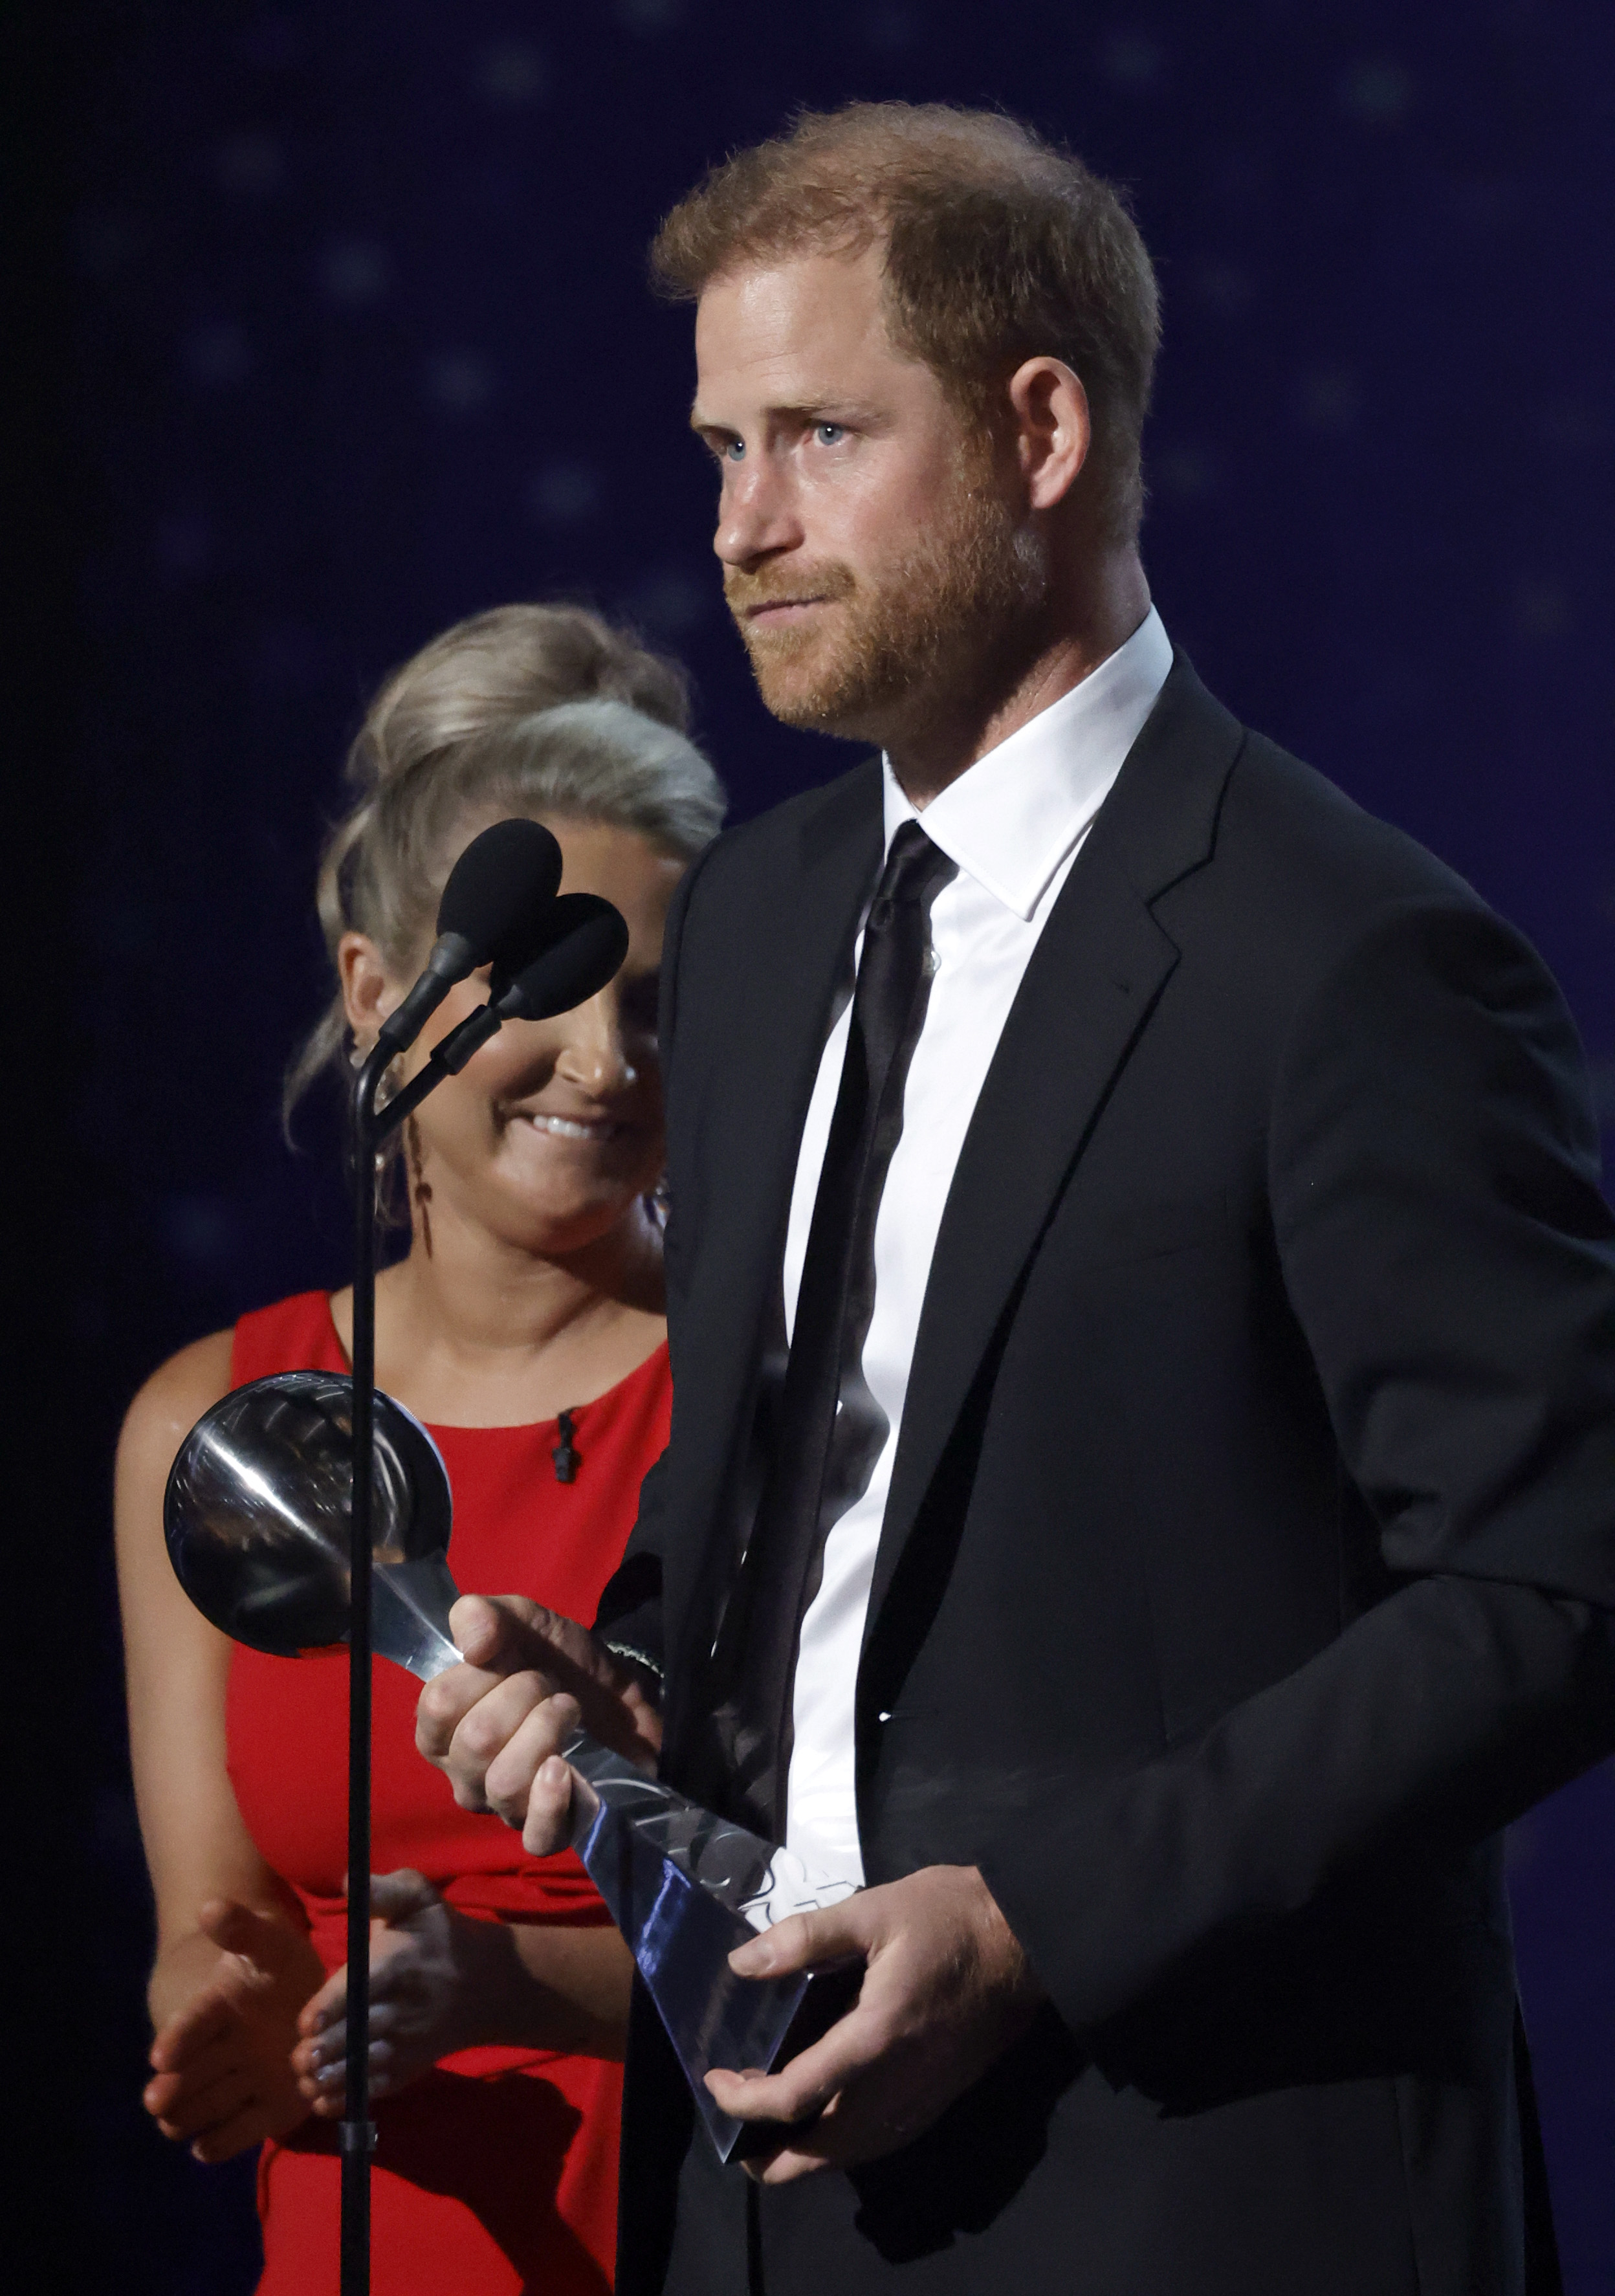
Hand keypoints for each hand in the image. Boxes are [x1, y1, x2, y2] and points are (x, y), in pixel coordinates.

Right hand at [144, 1900, 324, 2161]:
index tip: (161, 2053)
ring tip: (174, 2123)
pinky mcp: (267, 2111)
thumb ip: (243, 1929)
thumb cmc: (279, 1967)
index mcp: (219, 2007)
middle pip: (192, 2073)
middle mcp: (223, 2051)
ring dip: (191, 2114)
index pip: (194, 2021)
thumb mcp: (269, 1942)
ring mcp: (243, 2082)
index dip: (179, 2036)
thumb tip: (211, 1907)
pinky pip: (238, 2133)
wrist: (305, 2000)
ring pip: (207, 2106)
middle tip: (158, 2097)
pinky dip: (222, 2142)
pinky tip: (205, 2148)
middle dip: (174, 2086)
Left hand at [292, 1870, 494, 2113]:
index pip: (361, 1990)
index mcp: (397, 1965)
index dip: (331, 2009)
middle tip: (297, 2058)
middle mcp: (400, 2009)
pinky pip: (374, 2088)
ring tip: (304, 2081)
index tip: (306, 2024)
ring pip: (362, 2067)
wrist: (486, 1983)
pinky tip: (320, 2100)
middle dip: (324, 2051)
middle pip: (355, 2036)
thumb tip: (346, 1881)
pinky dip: (347, 2098)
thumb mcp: (418, 1898)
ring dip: (330, 2078)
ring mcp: (404, 2044)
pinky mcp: (407, 2068)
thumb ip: (383, 1890)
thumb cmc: (440, 1934)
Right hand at [415, 1595, 660, 1855]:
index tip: (513, 1661)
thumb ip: (484, 1616)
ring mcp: (504, 1808)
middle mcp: (464, 1776)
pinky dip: (550, 1801)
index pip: (437, 1706)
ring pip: (505, 1781)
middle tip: (550, 1685)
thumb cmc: (561, 1666)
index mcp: (445, 1729)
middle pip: (475, 1741)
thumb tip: (471, 1640)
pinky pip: (535, 1835)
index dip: (481, 1673)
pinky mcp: (548, 1831)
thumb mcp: (525, 1625)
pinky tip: (565, 1769)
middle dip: (523, 1695)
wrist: (622, 1698)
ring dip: (547, 1731)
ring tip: (569, 1711)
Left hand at [705, 1865, 1045, 2183]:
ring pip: (849, 2158)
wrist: (1028, 1939)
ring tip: (766, 2125)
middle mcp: (895, 2087)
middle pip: (818, 2155)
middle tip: (734, 2125)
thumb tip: (741, 1964)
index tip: (716, 2080)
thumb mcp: (874, 1910)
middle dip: (766, 2156)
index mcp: (874, 2039)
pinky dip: (838, 2147)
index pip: (794, 2097)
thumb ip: (804, 1937)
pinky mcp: (937, 2101)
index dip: (744, 2101)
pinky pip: (876, 2144)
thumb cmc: (951, 1917)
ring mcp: (921, 2101)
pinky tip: (822, 2116)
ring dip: (802, 2155)